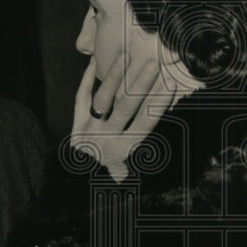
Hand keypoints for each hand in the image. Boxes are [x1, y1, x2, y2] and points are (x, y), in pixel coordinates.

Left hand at [71, 32, 202, 182]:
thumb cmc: (109, 182)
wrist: (76, 192)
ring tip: (124, 54)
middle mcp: (106, 140)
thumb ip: (141, 158)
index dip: (158, 104)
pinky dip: (86, 82)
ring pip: (103, 99)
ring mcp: (89, 131)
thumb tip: (163, 131)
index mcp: (124, 151)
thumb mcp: (127, 174)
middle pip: (126, 107)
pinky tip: (93, 63)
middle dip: (140, 85)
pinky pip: (80, 100)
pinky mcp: (75, 127)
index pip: (145, 123)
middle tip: (153, 63)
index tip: (171, 85)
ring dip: (114, 76)